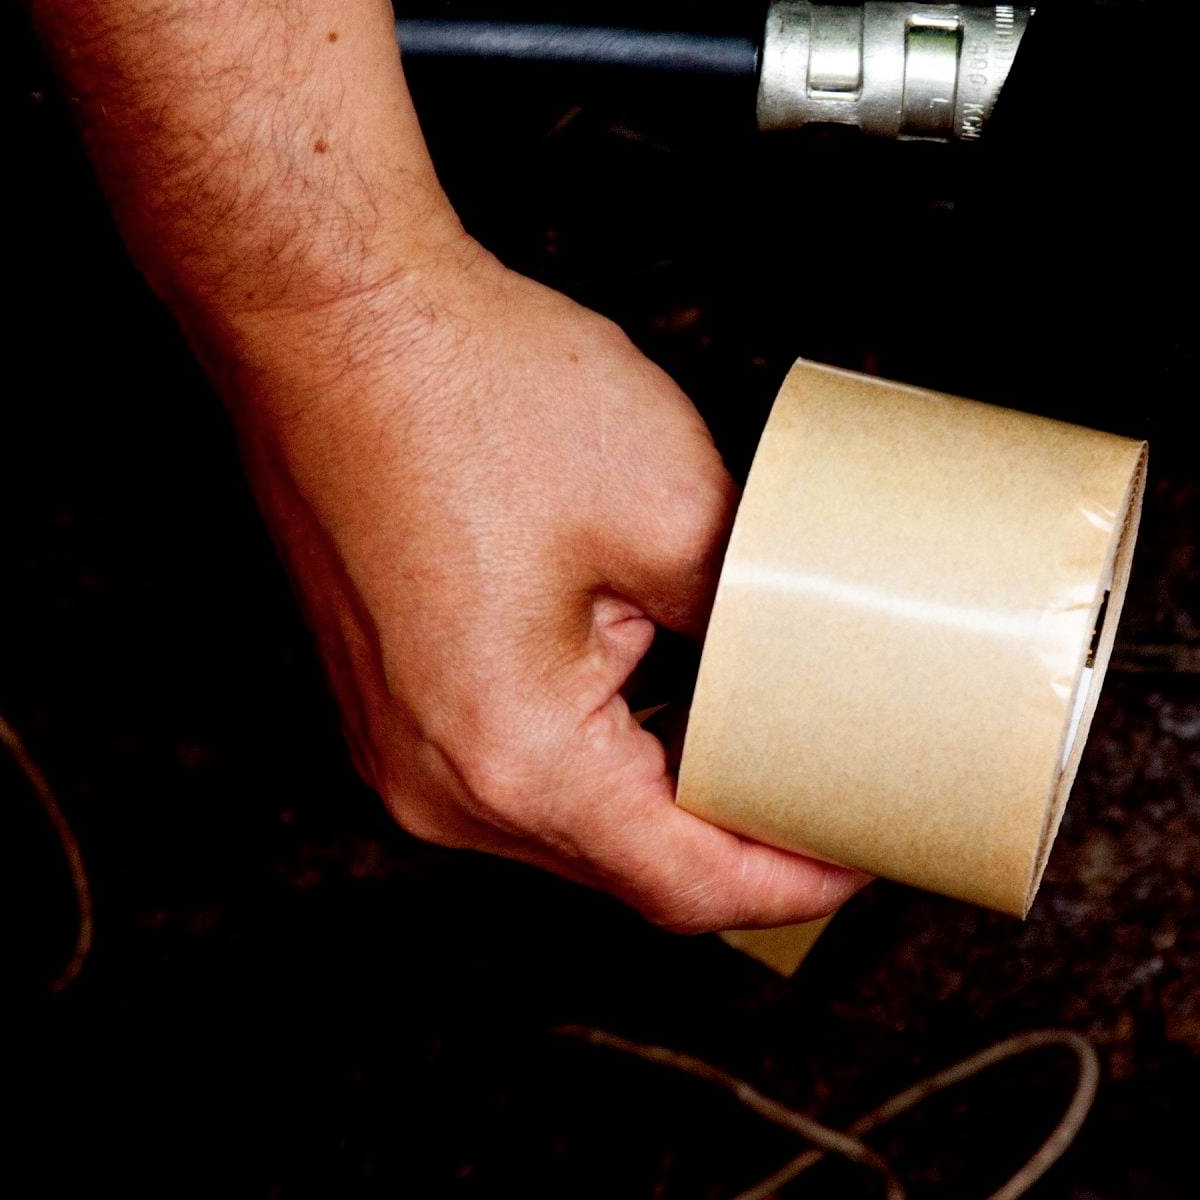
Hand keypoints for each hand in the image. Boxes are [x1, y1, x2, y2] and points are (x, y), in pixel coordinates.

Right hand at [201, 239, 868, 931]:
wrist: (334, 315)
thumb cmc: (472, 392)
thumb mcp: (674, 512)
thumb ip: (752, 630)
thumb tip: (806, 682)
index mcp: (511, 760)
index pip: (683, 884)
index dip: (793, 884)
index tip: (865, 853)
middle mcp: (435, 784)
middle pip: (626, 870)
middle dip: (740, 847)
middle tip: (839, 799)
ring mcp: (397, 749)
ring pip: (571, 825)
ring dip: (670, 801)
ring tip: (771, 753)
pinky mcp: (389, 703)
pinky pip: (517, 769)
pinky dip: (604, 756)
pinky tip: (670, 704)